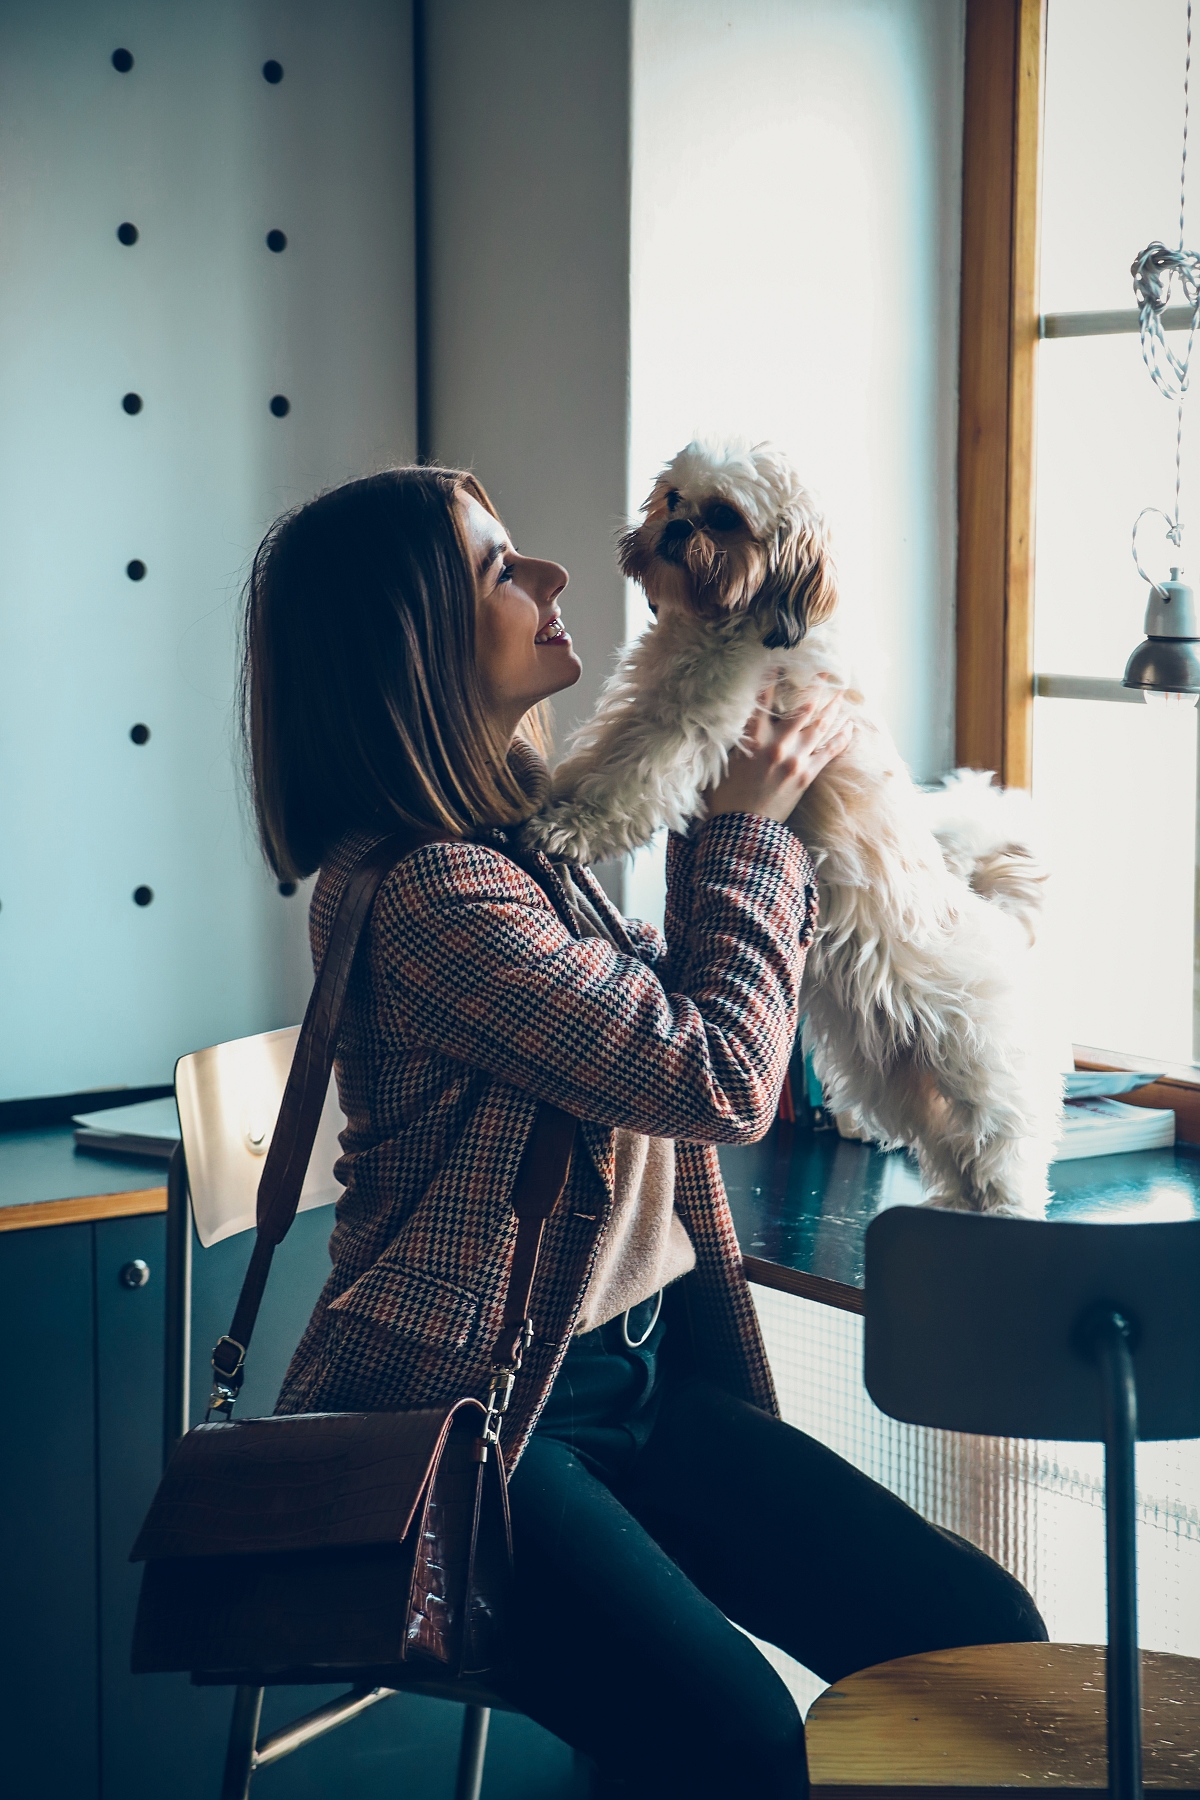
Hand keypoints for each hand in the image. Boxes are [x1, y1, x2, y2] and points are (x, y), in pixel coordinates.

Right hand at [707, 685, 853, 824]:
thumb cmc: (726, 796)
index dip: (775, 676)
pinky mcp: (805, 777)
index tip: (786, 660)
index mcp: (753, 737)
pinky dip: (841, 739)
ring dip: (834, 709)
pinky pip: (829, 752)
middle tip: (829, 672)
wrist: (741, 829)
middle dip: (818, 688)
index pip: (765, 697)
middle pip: (804, 708)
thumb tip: (739, 715)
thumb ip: (737, 736)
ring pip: (820, 727)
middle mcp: (777, 744)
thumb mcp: (725, 759)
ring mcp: (794, 760)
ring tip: (843, 694)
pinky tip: (850, 728)